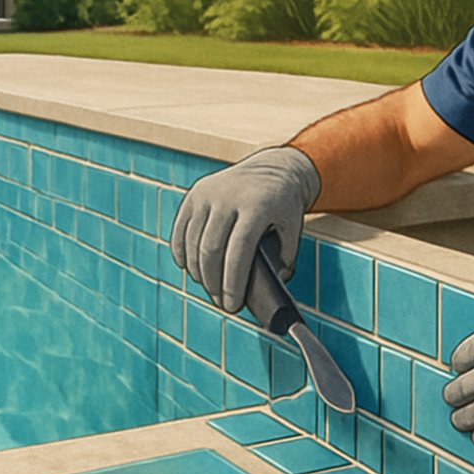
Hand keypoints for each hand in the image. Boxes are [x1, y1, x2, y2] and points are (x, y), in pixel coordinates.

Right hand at [170, 146, 319, 312]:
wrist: (272, 169)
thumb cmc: (283, 204)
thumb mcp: (294, 227)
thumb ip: (286, 258)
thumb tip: (271, 285)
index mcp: (256, 206)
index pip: (238, 252)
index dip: (232, 283)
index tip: (232, 305)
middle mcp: (227, 197)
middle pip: (210, 250)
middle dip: (213, 283)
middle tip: (221, 302)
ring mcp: (207, 194)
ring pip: (192, 243)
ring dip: (198, 272)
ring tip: (210, 288)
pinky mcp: (194, 195)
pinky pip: (180, 231)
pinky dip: (182, 255)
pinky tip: (192, 269)